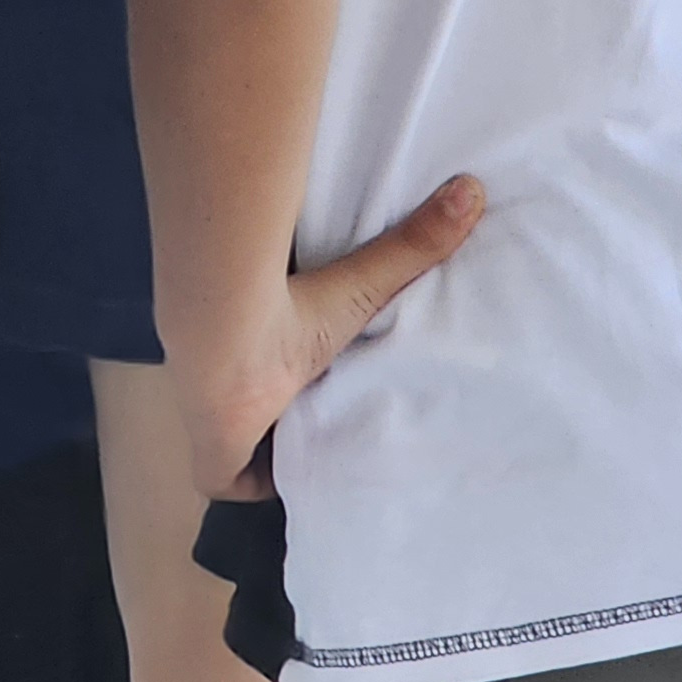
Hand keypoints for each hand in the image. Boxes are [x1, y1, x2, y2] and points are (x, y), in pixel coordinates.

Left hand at [169, 177, 484, 500]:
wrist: (222, 323)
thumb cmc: (283, 303)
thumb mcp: (357, 287)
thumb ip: (412, 246)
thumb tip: (472, 187)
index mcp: (266, 350)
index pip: (284, 376)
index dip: (304, 390)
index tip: (335, 395)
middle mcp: (236, 383)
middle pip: (267, 415)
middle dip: (294, 428)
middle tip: (338, 440)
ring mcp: (217, 422)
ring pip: (249, 451)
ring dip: (278, 460)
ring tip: (324, 473)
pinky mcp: (210, 457)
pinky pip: (230, 485)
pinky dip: (252, 488)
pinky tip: (283, 494)